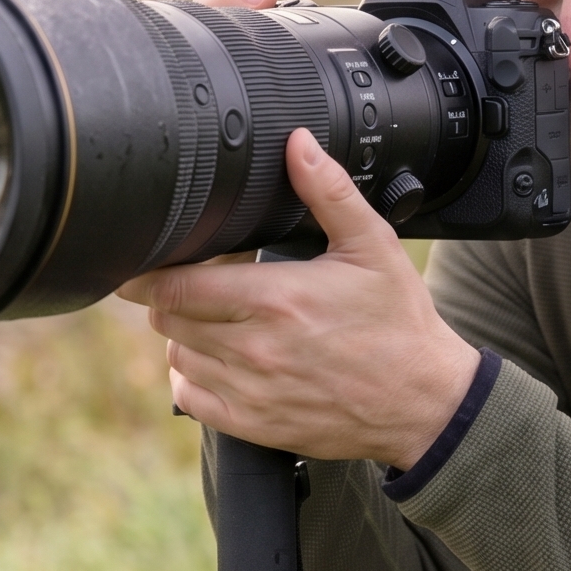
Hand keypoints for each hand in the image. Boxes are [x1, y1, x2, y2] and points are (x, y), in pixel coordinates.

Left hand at [118, 130, 480, 467]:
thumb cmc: (399, 322)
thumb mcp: (372, 247)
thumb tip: (298, 144)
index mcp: (277, 299)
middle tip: (199, 283)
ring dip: (185, 333)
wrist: (425, 401)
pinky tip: (218, 359)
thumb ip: (328, 192)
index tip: (145, 264)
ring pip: (177, 355)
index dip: (149, 273)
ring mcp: (252, 392)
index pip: (176, 287)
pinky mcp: (255, 425)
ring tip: (217, 319)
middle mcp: (256, 349)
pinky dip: (191, 376)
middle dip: (172, 296)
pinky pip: (191, 398)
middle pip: (169, 318)